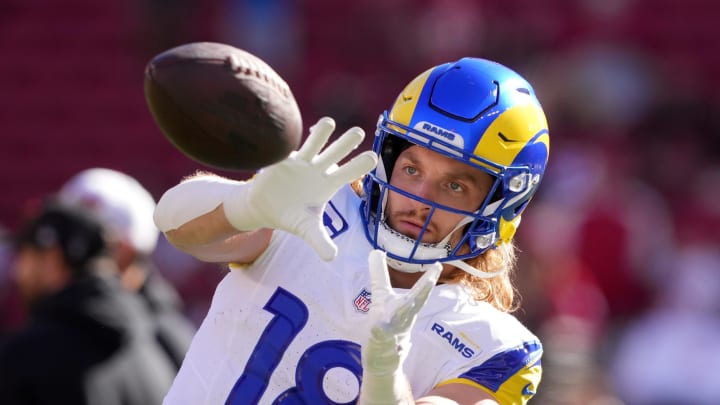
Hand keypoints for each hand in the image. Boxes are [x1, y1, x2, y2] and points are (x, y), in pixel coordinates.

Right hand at [223, 117, 377, 260]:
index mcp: (329, 183)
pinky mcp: (281, 160)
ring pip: (313, 144)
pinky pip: (288, 148)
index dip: (359, 165)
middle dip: (346, 143)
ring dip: (320, 134)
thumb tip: (332, 258)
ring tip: (328, 123)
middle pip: (336, 153)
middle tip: (359, 132)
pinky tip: (295, 131)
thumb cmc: (291, 216)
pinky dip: (291, 142)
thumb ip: (320, 241)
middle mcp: (318, 169)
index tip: (372, 157)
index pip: (349, 172)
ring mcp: (301, 162)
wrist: (265, 208)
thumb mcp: (307, 230)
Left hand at [361, 250, 440, 386]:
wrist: (383, 359)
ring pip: (400, 319)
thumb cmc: (385, 324)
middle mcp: (403, 316)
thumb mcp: (381, 296)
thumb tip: (376, 251)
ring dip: (402, 310)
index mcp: (405, 305)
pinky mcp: (380, 341)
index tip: (438, 265)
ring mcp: (393, 330)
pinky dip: (379, 330)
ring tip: (405, 294)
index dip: (428, 278)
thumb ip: (379, 274)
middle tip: (434, 275)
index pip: (419, 291)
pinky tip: (377, 327)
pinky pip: (380, 335)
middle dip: (423, 289)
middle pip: (415, 302)